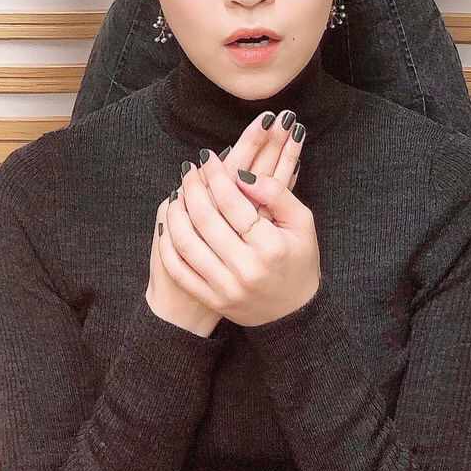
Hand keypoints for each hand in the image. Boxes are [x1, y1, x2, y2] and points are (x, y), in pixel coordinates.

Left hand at [159, 114, 319, 328]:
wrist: (293, 313)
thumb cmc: (298, 260)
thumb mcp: (302, 222)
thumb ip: (277, 193)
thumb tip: (242, 174)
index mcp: (270, 248)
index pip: (233, 203)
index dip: (216, 176)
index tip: (208, 158)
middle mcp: (246, 270)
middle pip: (205, 220)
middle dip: (193, 188)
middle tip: (189, 170)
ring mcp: (226, 288)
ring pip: (186, 243)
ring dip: (175, 213)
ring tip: (178, 192)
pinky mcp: (212, 299)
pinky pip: (179, 269)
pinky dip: (168, 243)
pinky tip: (169, 223)